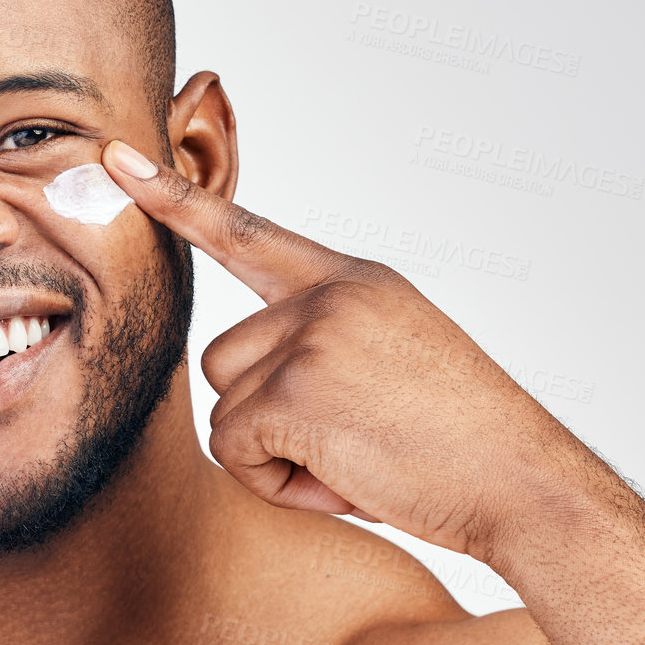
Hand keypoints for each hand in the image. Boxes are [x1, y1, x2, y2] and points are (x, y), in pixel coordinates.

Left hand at [101, 138, 592, 561]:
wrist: (526, 484)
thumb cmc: (461, 440)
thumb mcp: (394, 354)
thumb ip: (321, 339)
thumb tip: (245, 370)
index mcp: (354, 280)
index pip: (247, 231)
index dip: (175, 199)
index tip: (118, 159)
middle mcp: (328, 296)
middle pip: (222, 358)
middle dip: (266, 415)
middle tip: (351, 440)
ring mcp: (311, 338)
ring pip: (226, 407)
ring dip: (272, 453)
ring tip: (354, 459)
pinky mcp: (294, 392)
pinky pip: (235, 450)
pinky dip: (279, 484)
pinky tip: (346, 480)